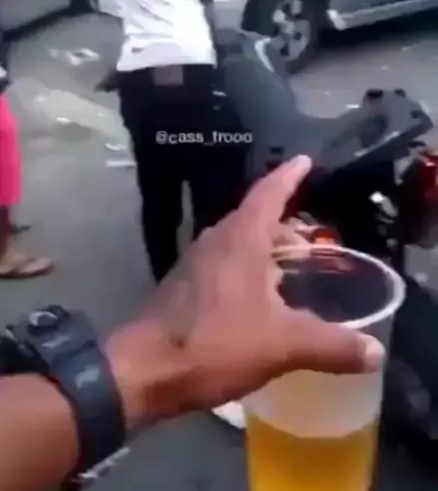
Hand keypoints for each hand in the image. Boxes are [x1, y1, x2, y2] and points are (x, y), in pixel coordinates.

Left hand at [135, 156, 383, 415]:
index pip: (269, 193)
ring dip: (268, 250)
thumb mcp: (281, 344)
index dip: (289, 176)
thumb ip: (331, 345)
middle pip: (257, 219)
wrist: (144, 370)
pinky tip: (262, 299)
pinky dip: (250, 270)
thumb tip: (376, 351)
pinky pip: (226, 265)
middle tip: (314, 241)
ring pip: (240, 244)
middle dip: (287, 225)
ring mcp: (197, 264)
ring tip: (295, 269)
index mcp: (241, 239)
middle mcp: (217, 241)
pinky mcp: (186, 287)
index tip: (304, 159)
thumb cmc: (214, 343)